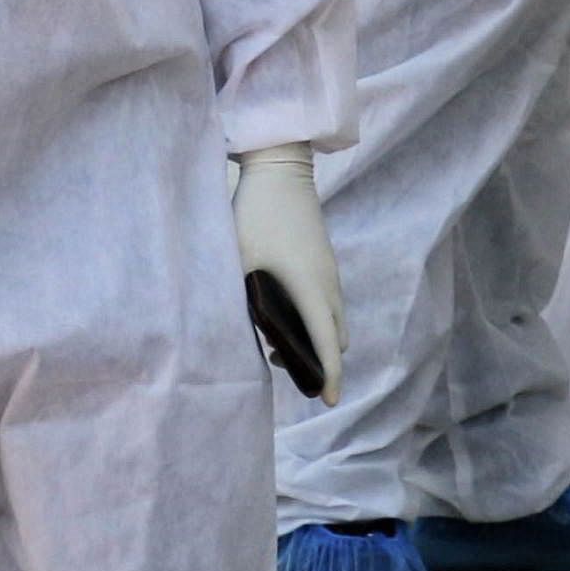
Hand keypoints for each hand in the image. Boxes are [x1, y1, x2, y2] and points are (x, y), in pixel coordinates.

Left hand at [228, 144, 343, 404]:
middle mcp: (328, 284)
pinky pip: (331, 304)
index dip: (331, 377)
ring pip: (336, 320)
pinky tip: (286, 315)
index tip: (331, 401)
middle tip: (287, 370)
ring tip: (278, 343)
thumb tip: (232, 333)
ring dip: (320, 339)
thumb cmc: (254, 214)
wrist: (280, 168)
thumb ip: (239, 298)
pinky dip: (319, 321)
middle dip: (323, 362)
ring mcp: (331, 271)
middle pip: (338, 338)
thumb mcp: (237, 259)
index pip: (327, 344)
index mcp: (310, 288)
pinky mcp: (326, 261)